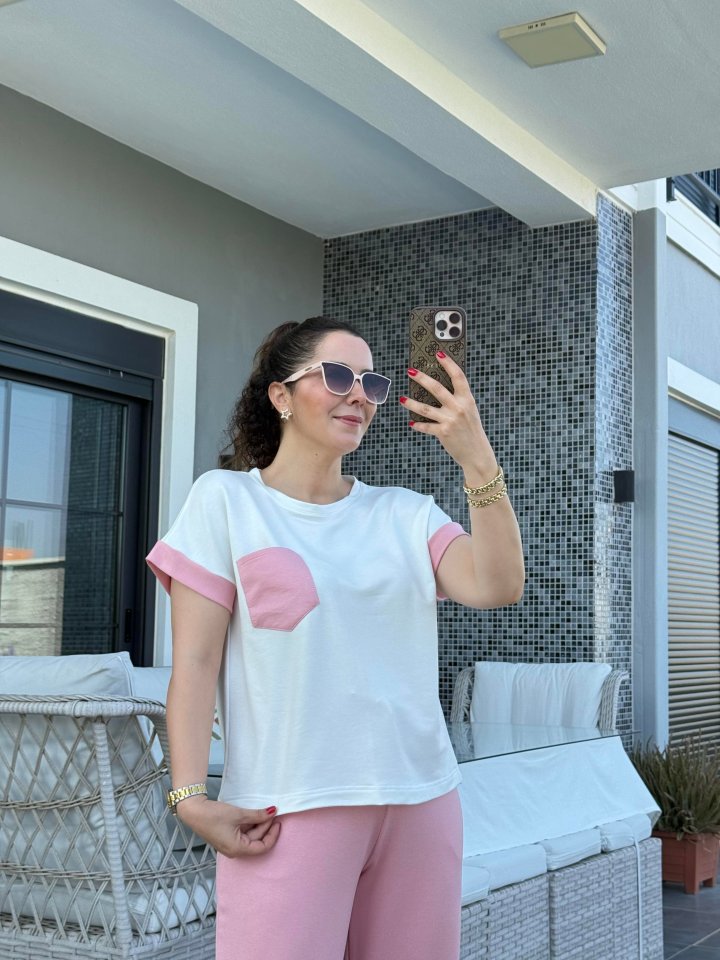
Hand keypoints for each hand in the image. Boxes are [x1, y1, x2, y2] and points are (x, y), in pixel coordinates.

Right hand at [176, 796, 280, 856]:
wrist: (193, 811)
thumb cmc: (214, 815)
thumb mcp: (239, 814)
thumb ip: (257, 815)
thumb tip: (273, 812)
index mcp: (237, 849)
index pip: (262, 847)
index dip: (273, 835)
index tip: (278, 821)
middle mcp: (234, 850)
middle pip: (256, 840)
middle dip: (265, 826)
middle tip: (271, 810)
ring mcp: (230, 844)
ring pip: (250, 836)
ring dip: (258, 824)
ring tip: (263, 810)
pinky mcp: (227, 837)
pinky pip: (243, 832)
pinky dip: (250, 824)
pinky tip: (253, 813)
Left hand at [403, 352, 496, 478]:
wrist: (477, 453)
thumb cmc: (471, 429)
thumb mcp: (469, 411)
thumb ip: (457, 399)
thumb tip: (436, 387)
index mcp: (468, 399)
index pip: (458, 376)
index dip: (448, 363)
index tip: (438, 353)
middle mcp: (459, 408)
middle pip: (437, 388)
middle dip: (422, 378)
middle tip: (411, 371)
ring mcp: (450, 420)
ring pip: (426, 408)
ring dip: (412, 403)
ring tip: (402, 399)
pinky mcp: (443, 433)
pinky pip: (426, 426)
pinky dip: (418, 424)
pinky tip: (411, 422)